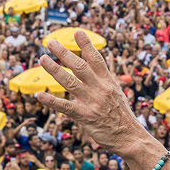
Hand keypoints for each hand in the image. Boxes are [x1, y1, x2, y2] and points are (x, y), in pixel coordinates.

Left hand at [36, 32, 147, 157]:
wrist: (129, 137)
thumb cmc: (121, 115)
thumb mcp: (116, 92)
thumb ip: (105, 78)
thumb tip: (99, 62)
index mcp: (108, 81)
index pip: (96, 59)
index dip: (86, 45)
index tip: (77, 32)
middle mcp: (100, 88)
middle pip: (80, 66)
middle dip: (64, 53)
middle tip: (50, 42)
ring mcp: (92, 102)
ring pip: (70, 82)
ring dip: (54, 70)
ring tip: (42, 59)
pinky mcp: (85, 116)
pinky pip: (65, 107)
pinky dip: (51, 101)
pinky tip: (39, 95)